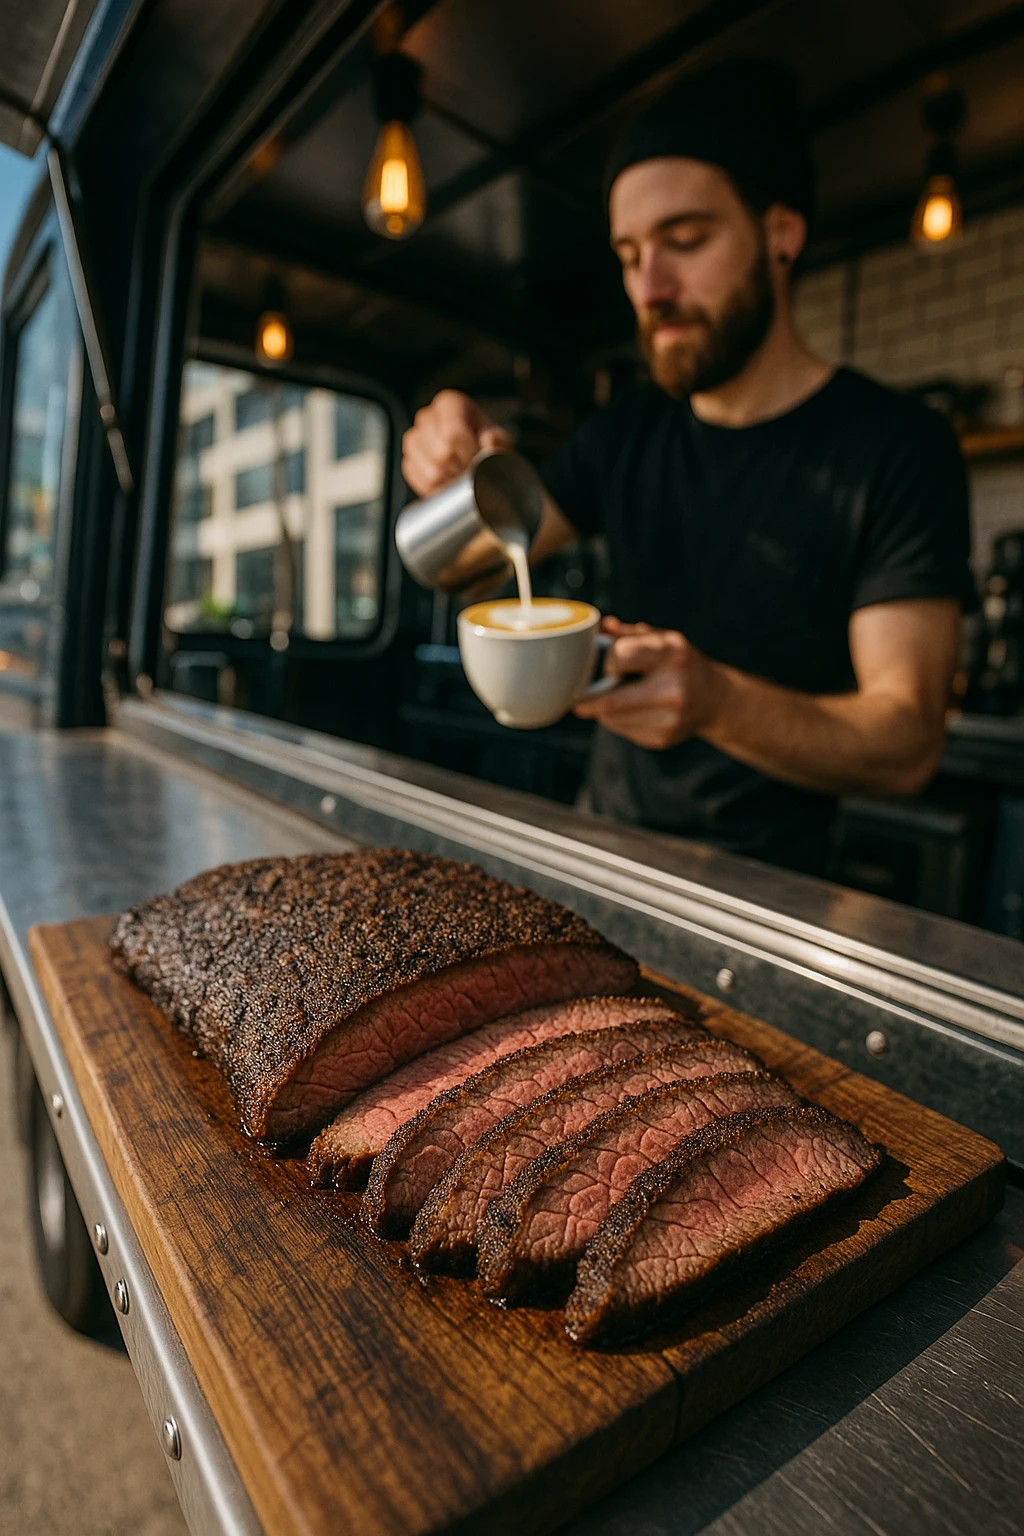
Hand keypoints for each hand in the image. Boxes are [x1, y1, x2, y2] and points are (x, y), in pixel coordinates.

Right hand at [402, 389, 512, 496]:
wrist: (472, 453)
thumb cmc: (484, 442)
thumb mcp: (499, 438)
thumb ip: (498, 441)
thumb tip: (488, 442)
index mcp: (449, 404)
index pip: (453, 433)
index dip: (468, 453)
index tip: (479, 460)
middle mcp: (426, 418)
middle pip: (441, 454)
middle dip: (461, 470)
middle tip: (473, 472)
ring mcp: (413, 440)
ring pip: (431, 472)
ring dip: (451, 482)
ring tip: (462, 478)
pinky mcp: (408, 461)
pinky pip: (422, 483)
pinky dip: (438, 490)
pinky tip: (449, 484)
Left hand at [573, 617, 723, 749]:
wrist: (714, 699)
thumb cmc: (680, 663)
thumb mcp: (663, 639)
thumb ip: (630, 633)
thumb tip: (602, 628)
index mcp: (673, 654)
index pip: (620, 656)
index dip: (607, 660)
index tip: (606, 663)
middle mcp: (674, 687)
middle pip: (612, 700)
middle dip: (589, 699)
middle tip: (578, 699)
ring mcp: (670, 717)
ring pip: (612, 718)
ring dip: (602, 710)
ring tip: (611, 698)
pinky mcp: (663, 738)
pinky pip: (623, 730)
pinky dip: (616, 721)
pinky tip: (629, 711)